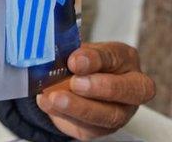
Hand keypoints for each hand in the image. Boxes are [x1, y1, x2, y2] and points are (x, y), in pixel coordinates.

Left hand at [37, 42, 154, 140]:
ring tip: (55, 98)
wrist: (68, 82)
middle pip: (128, 90)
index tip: (74, 61)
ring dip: (79, 107)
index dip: (94, 59)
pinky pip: (88, 127)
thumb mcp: (76, 51)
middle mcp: (130, 86)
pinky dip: (65, 115)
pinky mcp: (101, 128)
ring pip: (108, 115)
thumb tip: (71, 60)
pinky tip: (48, 104)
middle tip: (74, 83)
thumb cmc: (80, 62)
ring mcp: (120, 111)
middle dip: (99, 87)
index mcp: (125, 58)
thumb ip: (76, 55)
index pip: (115, 57)